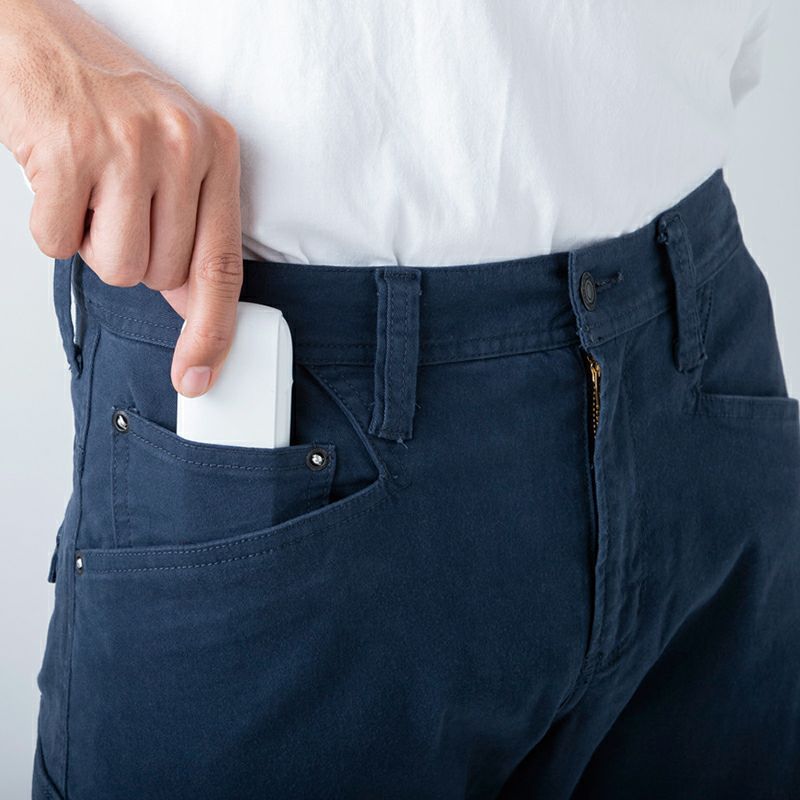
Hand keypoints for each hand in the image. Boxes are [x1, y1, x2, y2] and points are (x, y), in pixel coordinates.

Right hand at [0, 0, 241, 395]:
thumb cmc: (105, 99)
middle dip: (131, 254)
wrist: (34, 33)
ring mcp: (127, 147)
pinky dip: (51, 225)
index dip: (212, 331)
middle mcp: (183, 145)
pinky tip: (57, 179)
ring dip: (93, 242)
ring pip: (117, 269)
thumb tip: (191, 304)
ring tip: (88, 188)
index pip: (224, 265)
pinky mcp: (71, 152)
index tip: (199, 375)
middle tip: (114, 200)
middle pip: (161, 276)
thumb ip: (190, 228)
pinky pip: (59, 245)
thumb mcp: (172, 154)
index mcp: (218, 148)